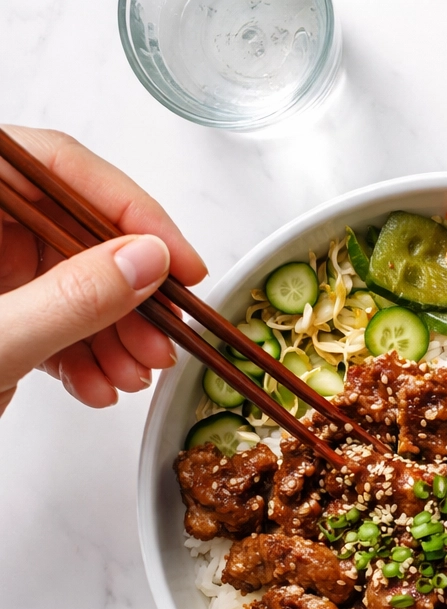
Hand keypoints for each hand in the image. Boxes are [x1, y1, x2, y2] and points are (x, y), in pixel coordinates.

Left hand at [0, 126, 205, 413]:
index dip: (130, 210)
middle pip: (70, 227)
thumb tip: (145, 259)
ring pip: (68, 276)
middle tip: (163, 336)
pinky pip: (49, 314)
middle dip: (127, 290)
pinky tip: (99, 385)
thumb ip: (72, 296)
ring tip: (134, 374)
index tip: (179, 259)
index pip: (54, 167)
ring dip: (114, 330)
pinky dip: (82, 351)